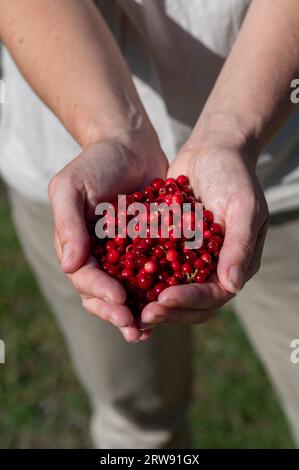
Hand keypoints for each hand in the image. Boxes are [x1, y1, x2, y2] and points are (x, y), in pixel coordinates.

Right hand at [48, 136, 167, 341]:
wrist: (130, 147)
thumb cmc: (96, 163)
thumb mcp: (71, 186)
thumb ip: (68, 223)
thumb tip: (69, 268)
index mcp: (77, 247)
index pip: (84, 277)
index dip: (99, 291)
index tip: (118, 299)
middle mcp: (99, 258)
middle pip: (103, 295)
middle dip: (117, 312)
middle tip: (134, 326)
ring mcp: (124, 258)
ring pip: (128, 293)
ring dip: (138, 313)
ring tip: (150, 329)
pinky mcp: (150, 251)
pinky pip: (154, 277)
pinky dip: (160, 293)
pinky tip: (172, 305)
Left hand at [140, 138, 267, 326]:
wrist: (212, 150)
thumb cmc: (235, 176)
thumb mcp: (244, 207)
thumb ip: (239, 245)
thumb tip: (233, 286)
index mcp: (234, 264)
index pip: (213, 295)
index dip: (189, 300)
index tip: (164, 299)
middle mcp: (211, 268)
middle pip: (189, 302)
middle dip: (166, 310)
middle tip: (142, 314)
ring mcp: (188, 259)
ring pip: (168, 290)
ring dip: (149, 300)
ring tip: (125, 304)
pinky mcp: (168, 246)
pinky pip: (153, 267)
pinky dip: (138, 277)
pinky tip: (116, 280)